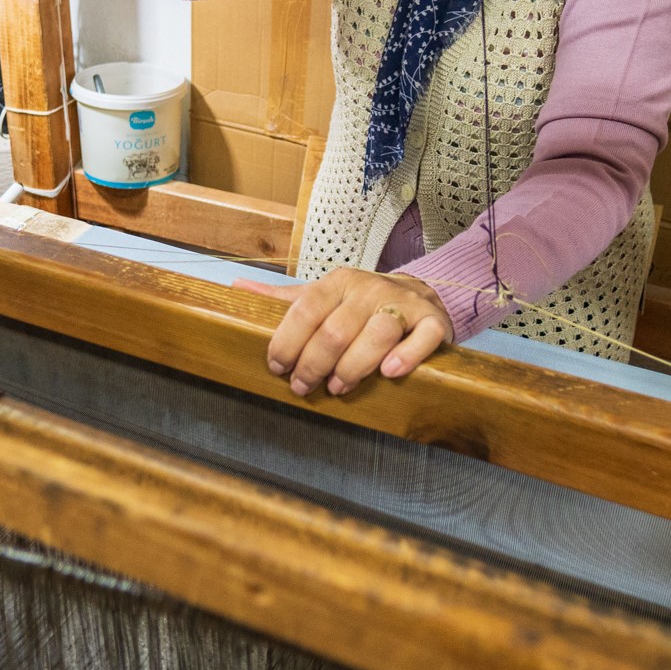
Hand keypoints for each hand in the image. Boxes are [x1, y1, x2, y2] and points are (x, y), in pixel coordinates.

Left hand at [235, 268, 453, 396]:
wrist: (420, 295)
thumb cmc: (362, 305)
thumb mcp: (323, 298)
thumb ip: (284, 300)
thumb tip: (237, 287)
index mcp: (339, 282)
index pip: (306, 309)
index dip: (287, 341)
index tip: (277, 367)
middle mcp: (370, 289)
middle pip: (336, 329)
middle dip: (314, 364)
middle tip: (303, 387)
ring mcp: (404, 304)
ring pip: (377, 332)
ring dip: (354, 366)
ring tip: (339, 387)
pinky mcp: (433, 322)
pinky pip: (422, 337)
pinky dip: (406, 356)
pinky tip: (389, 373)